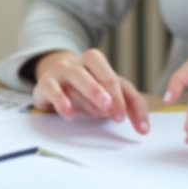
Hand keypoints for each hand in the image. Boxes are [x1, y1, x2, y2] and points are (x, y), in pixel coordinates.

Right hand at [32, 49, 149, 133]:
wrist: (50, 80)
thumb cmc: (84, 88)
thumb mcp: (106, 95)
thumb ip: (126, 105)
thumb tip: (143, 126)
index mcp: (96, 62)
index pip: (116, 79)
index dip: (128, 101)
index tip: (134, 123)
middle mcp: (78, 63)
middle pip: (96, 68)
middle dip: (110, 90)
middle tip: (118, 113)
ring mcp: (60, 71)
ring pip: (76, 74)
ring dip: (92, 90)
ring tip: (102, 108)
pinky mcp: (45, 84)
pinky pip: (52, 89)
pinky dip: (61, 100)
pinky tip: (70, 114)